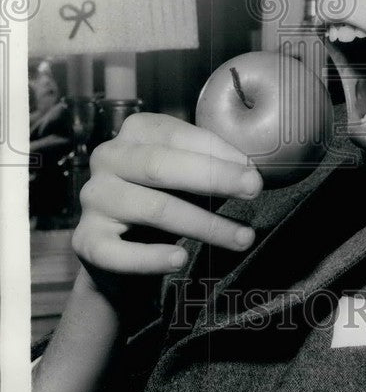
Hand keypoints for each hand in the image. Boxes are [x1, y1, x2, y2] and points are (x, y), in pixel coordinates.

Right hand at [72, 112, 262, 280]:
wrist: (118, 254)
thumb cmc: (162, 200)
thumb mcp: (185, 175)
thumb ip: (210, 165)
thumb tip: (252, 170)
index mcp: (134, 132)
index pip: (177, 135)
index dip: (218, 152)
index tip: (254, 171)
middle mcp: (108, 158)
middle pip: (160, 165)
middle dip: (214, 177)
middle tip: (253, 190)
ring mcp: (94, 199)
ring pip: (152, 209)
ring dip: (203, 224)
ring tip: (241, 237)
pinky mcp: (86, 240)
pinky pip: (118, 252)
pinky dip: (151, 257)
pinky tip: (180, 259)